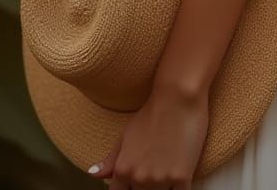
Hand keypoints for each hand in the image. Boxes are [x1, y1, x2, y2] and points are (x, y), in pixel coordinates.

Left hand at [87, 82, 209, 189]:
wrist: (179, 96)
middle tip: (154, 168)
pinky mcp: (182, 177)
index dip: (128, 189)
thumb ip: (111, 159)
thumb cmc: (153, 112)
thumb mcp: (127, 134)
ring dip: (163, 188)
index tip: (135, 183)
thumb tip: (94, 174)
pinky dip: (179, 189)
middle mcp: (140, 178)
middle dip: (144, 188)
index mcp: (123, 170)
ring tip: (166, 169)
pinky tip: (180, 178)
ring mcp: (161, 180)